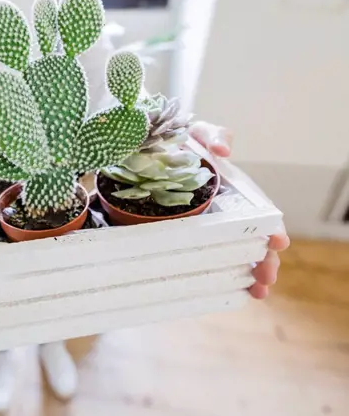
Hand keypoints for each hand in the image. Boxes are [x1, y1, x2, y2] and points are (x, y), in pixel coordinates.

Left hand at [189, 122, 289, 298]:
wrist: (148, 153)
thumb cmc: (180, 143)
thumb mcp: (198, 133)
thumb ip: (214, 134)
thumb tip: (224, 149)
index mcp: (235, 191)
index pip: (260, 212)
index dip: (271, 227)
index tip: (278, 242)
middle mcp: (226, 213)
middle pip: (252, 240)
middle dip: (264, 260)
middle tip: (267, 279)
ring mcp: (207, 228)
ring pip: (234, 253)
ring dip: (249, 274)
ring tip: (257, 293)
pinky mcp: (185, 237)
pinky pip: (203, 258)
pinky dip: (217, 277)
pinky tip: (227, 294)